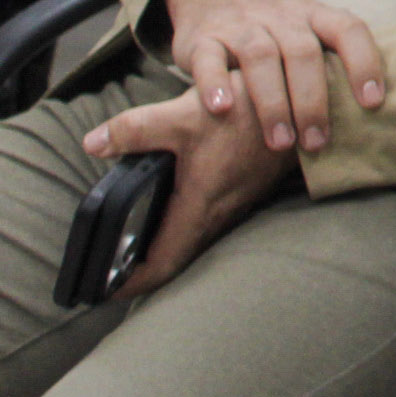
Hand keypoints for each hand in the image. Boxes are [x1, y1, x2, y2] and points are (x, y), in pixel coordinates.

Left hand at [80, 85, 295, 295]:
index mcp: (198, 206)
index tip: (101, 292)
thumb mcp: (183, 116)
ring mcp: (231, 203)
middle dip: (140, 270)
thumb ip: (134, 129)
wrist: (302, 104)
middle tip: (106, 272)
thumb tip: (93, 143)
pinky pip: (204, 221)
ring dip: (161, 247)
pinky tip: (166, 207)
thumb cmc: (248, 113)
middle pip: (174, 258)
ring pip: (190, 240)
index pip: (161, 264)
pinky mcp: (240, 189)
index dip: (130, 284)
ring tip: (129, 246)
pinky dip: (179, 226)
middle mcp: (217, 214)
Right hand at [160, 0, 385, 154]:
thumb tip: (371, 114)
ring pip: (260, 57)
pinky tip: (221, 110)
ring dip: (272, 101)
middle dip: (312, 100)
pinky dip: (214, 83)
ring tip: (281, 141)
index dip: (364, 62)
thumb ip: (333, 60)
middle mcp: (282, 17)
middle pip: (303, 52)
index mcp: (316, 16)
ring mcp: (242, 25)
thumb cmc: (278, 25)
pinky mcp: (203, 38)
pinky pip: (208, 58)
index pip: (349, 30)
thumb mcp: (309, 29)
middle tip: (318, 143)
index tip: (373, 103)